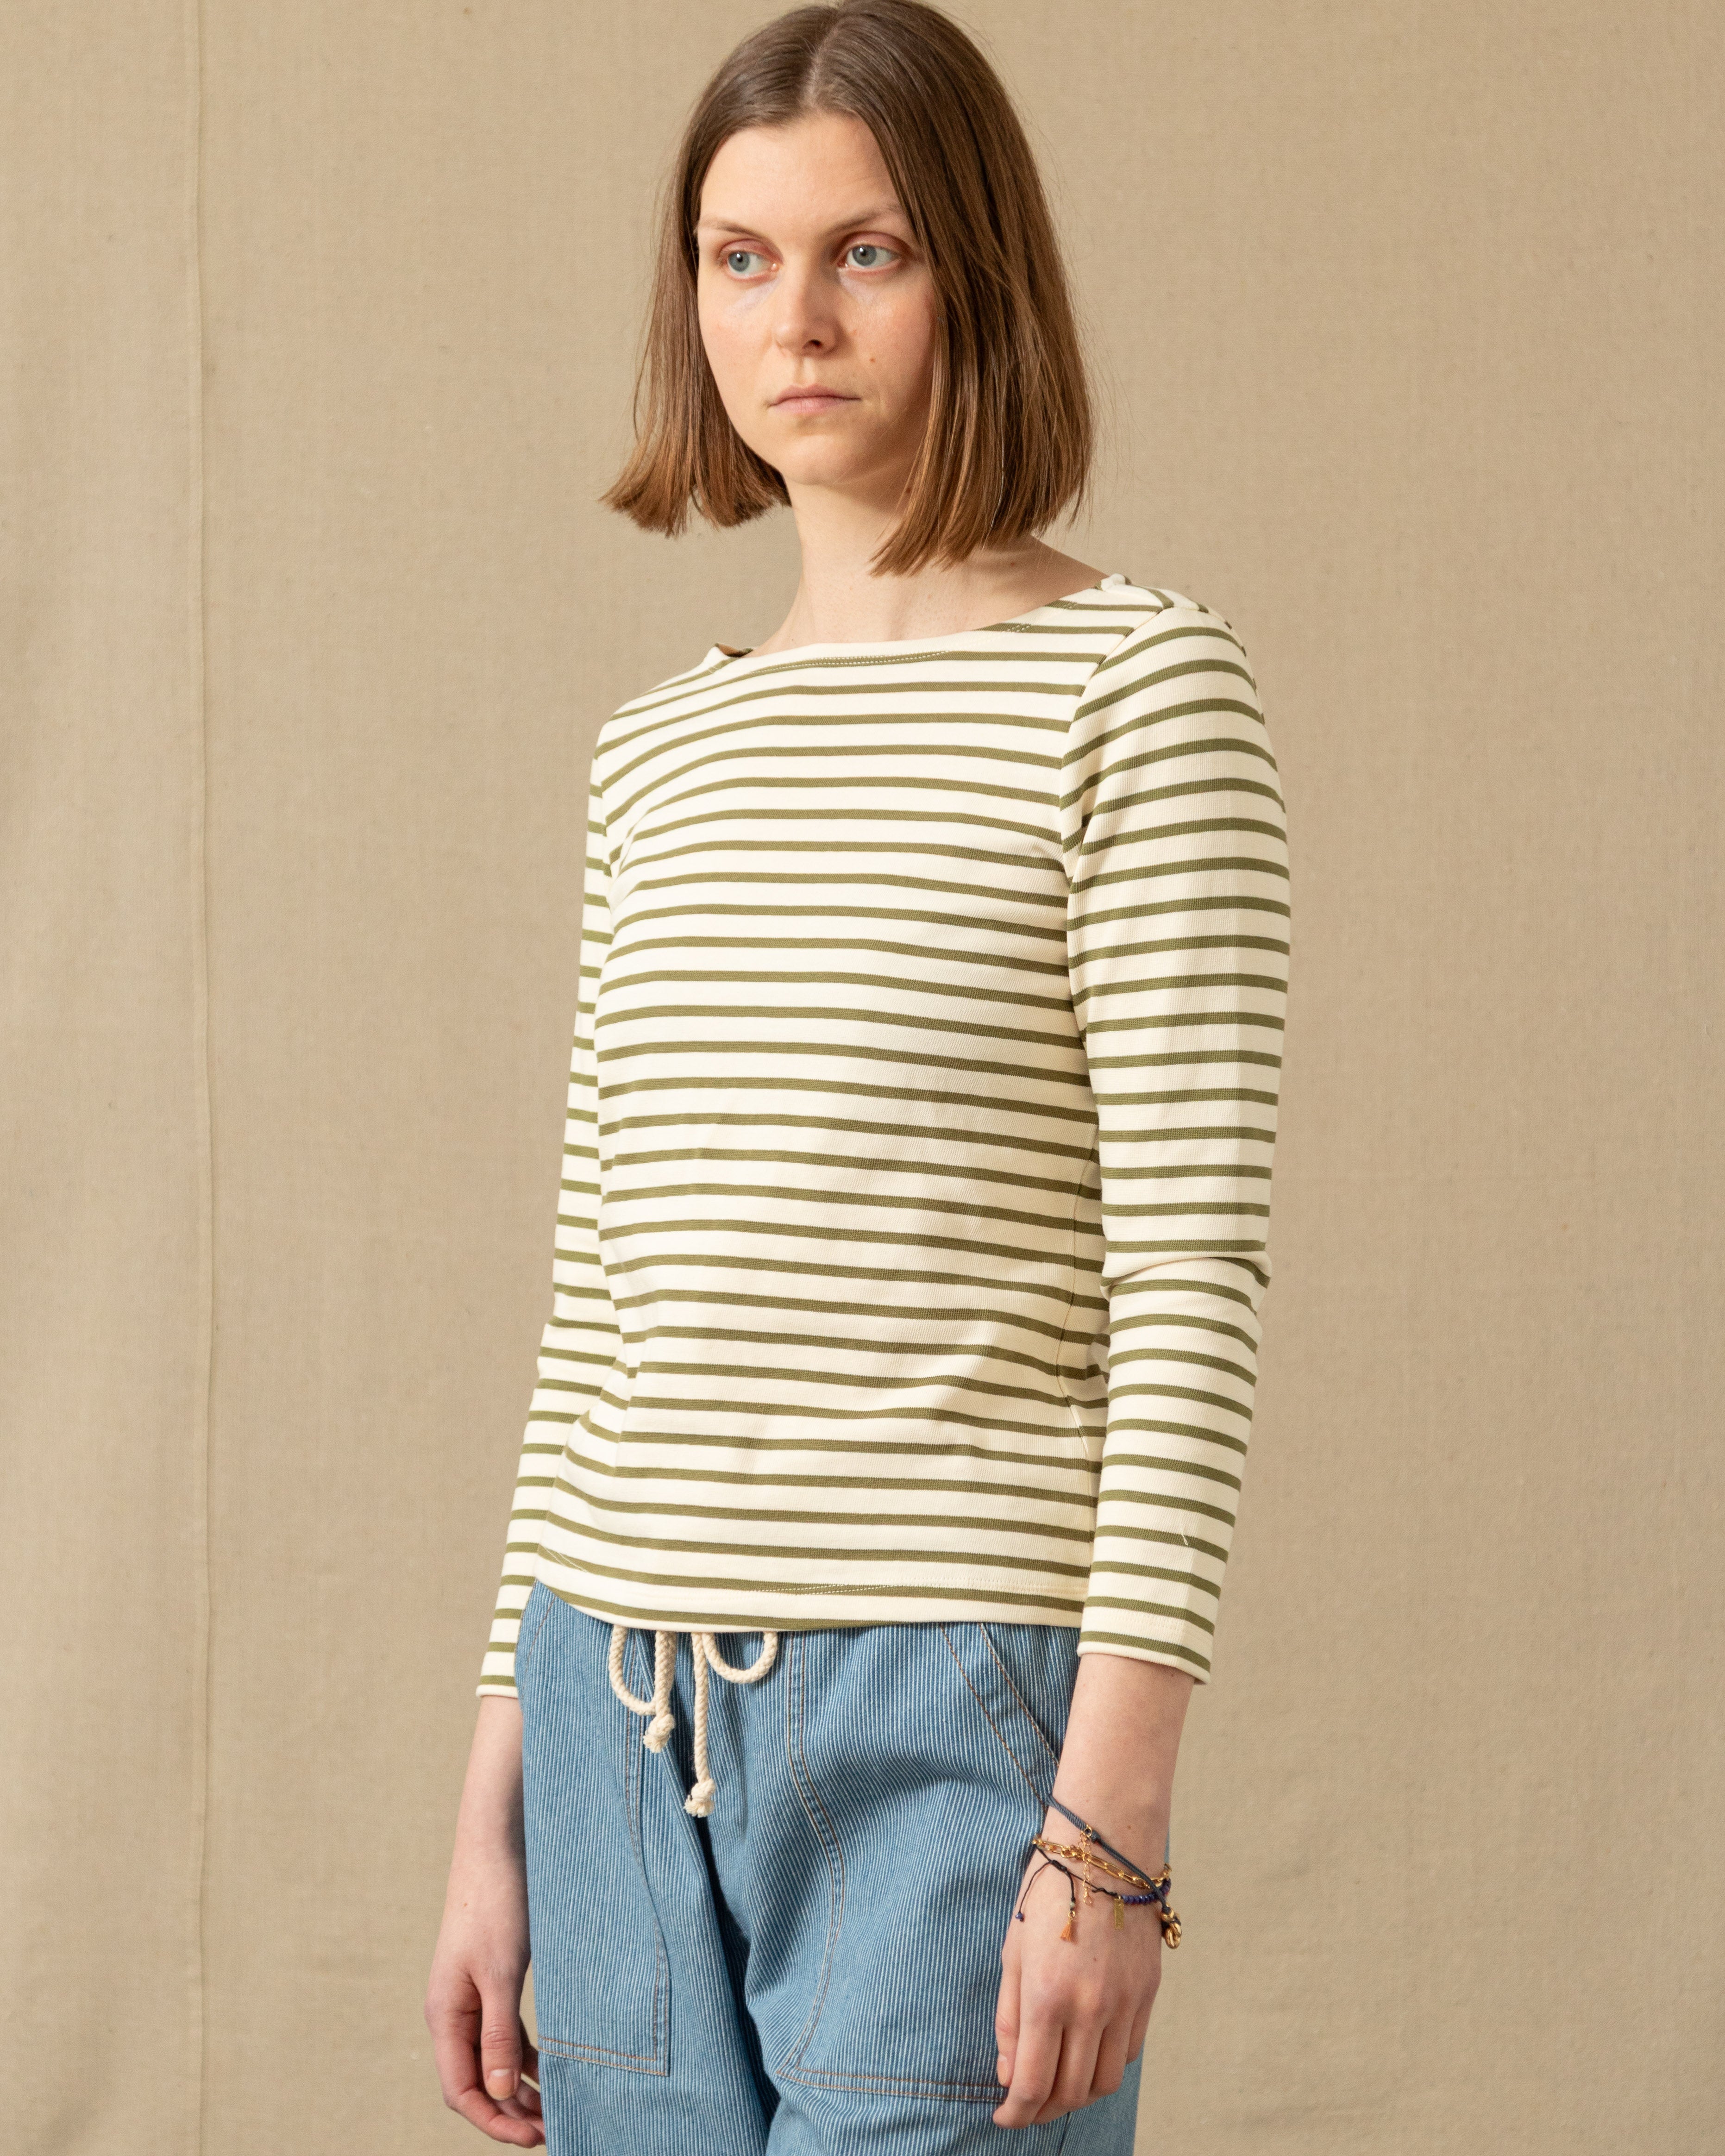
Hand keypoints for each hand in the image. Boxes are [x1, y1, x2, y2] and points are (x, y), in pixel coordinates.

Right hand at [425, 1696, 546, 2146]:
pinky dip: (525, 2054)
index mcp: (446, 2014)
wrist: (498, 1842)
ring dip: (520, 2085)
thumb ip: (497, 2033)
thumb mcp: (501, 1971)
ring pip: (493, 2059)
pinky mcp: (494, 1977)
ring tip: (557, 2108)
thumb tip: (497, 2094)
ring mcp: (473, 1994)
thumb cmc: (496, 1902)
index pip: (460, 2090)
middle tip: (552, 2130)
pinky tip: (552, 2066)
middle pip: (474, 2081)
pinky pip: (505, 2031)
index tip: (534, 2137)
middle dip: (508, 2110)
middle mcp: (454, 2010)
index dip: (493, 2120)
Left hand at [991, 1827, 1161, 2126]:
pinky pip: (1129, 2053)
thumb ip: (1009, 2018)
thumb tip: (1009, 2075)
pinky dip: (1106, 2066)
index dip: (1016, 2113)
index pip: (1033, 2084)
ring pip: (1105, 2082)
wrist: (1104, 1852)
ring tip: (1057, 2084)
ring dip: (1078, 2094)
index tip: (1003, 2117)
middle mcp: (1090, 2008)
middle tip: (1026, 2105)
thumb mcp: (1012, 1951)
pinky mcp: (1148, 1994)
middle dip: (1043, 2110)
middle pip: (1071, 2092)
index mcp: (1047, 1996)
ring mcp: (1124, 2004)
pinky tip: (1087, 2054)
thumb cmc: (1048, 1893)